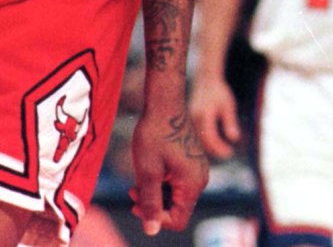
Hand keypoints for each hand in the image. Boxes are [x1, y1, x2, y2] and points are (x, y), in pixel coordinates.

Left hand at [129, 102, 208, 236]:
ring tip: (137, 178)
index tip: (134, 205)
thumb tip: (151, 231)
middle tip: (132, 190)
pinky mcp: (192, 160)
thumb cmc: (154, 133)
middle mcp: (200, 179)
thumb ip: (149, 202)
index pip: (178, 219)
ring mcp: (197, 169)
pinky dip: (162, 180)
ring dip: (155, 191)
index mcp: (193, 184)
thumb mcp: (147, 170)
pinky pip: (177, 180)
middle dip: (153, 203)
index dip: (156, 218)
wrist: (164, 102)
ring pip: (176, 194)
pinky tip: (148, 169)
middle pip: (177, 207)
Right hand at [188, 76, 240, 159]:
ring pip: (197, 139)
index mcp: (203, 115)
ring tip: (222, 148)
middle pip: (202, 141)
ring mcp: (189, 118)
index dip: (219, 148)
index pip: (210, 138)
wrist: (205, 79)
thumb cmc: (219, 91)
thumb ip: (230, 122)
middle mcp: (193, 118)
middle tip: (228, 153)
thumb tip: (234, 139)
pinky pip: (196, 133)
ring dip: (209, 146)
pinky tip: (214, 140)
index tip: (230, 152)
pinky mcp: (189, 118)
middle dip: (215, 149)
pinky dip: (204, 139)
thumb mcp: (228, 106)